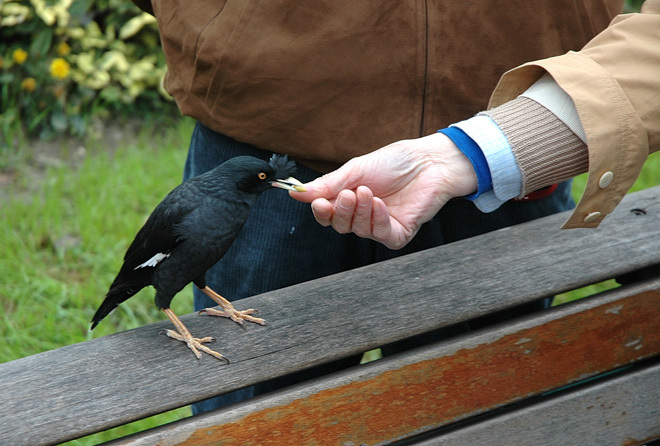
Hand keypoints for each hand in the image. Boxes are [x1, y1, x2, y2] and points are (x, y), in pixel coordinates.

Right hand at [291, 132, 477, 248]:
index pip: (327, 214)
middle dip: (342, 210)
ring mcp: (381, 226)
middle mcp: (363, 216)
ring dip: (361, 211)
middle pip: (340, 225)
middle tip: (349, 194)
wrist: (428, 161)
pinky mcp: (399, 233)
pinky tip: (380, 204)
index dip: (321, 212)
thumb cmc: (394, 162)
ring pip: (359, 230)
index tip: (319, 202)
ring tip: (369, 191)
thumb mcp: (355, 170)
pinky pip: (381, 235)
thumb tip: (297, 193)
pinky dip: (378, 220)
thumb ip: (328, 185)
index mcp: (350, 200)